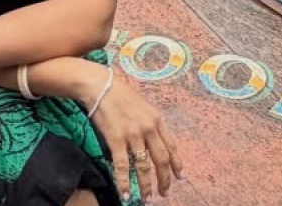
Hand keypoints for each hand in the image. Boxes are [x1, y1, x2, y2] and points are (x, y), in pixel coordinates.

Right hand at [87, 76, 180, 197]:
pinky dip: (124, 182)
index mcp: (157, 120)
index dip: (177, 164)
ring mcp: (133, 135)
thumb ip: (151, 124)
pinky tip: (125, 194)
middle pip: (161, 160)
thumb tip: (155, 141)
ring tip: (147, 199)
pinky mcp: (116, 140)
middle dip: (164, 180)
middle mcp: (148, 129)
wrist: (101, 86)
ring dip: (146, 186)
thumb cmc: (121, 94)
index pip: (172, 146)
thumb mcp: (144, 106)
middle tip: (164, 193)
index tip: (180, 177)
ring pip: (144, 167)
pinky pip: (123, 166)